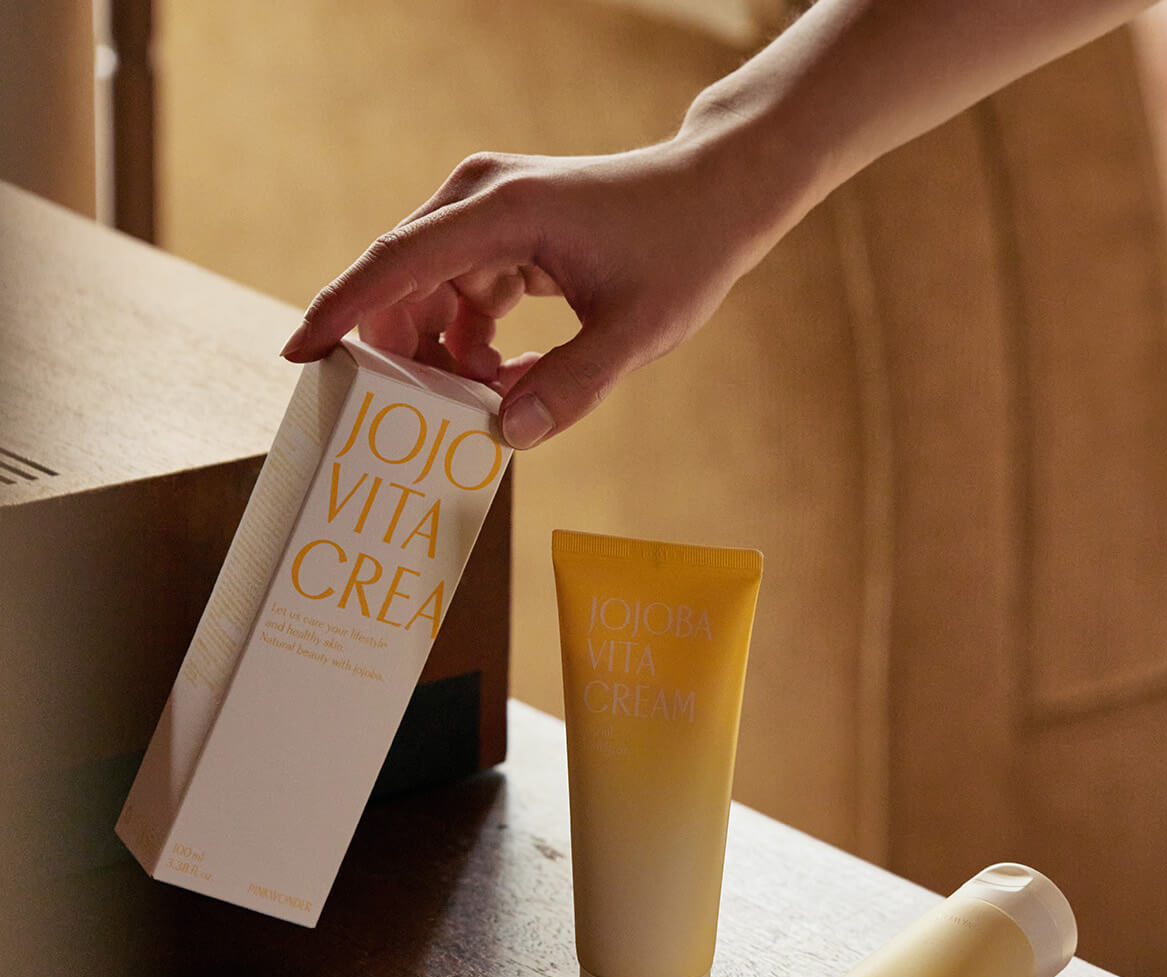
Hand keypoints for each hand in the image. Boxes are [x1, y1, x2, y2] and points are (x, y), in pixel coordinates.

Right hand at [279, 136, 765, 448]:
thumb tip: (506, 437)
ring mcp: (485, 216)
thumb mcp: (638, 332)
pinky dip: (474, 350)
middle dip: (406, 361)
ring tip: (493, 403)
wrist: (714, 197)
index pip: (395, 263)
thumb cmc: (682, 251)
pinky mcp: (498, 236)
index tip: (298, 357)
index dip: (341, 310)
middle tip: (424, 424)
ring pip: (427, 301)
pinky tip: (513, 379)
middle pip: (401, 288)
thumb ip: (572, 387)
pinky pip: (459, 303)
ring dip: (447, 362)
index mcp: (501, 210)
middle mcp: (479, 201)